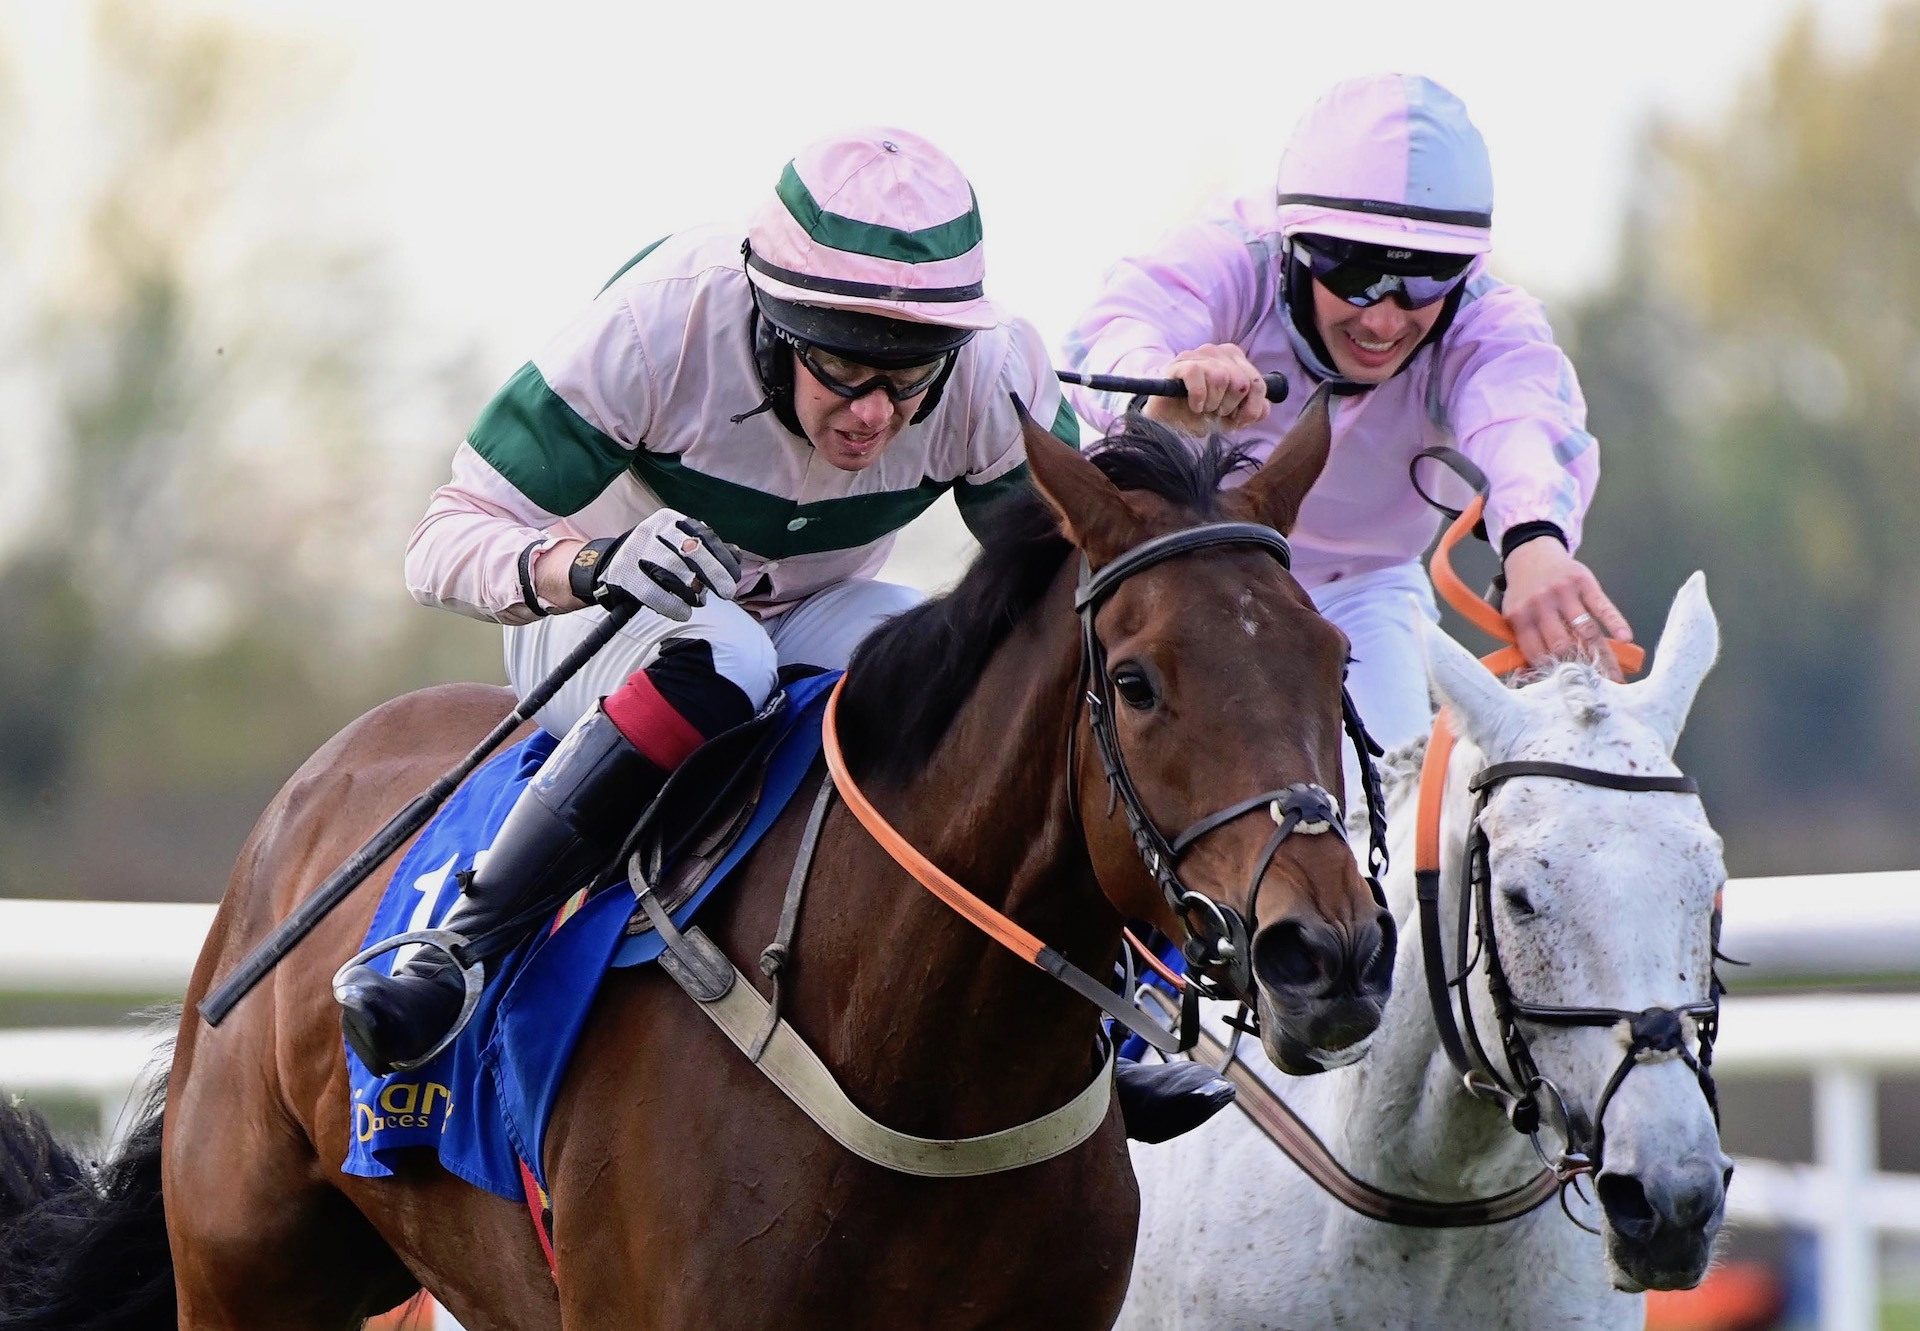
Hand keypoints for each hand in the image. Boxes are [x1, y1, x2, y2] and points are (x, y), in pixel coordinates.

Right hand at [570, 509, 740, 620]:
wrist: (612, 565)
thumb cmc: (657, 556)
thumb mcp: (679, 545)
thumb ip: (708, 550)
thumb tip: (736, 555)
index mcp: (669, 521)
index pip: (703, 536)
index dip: (722, 559)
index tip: (734, 578)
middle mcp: (651, 531)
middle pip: (689, 552)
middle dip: (713, 573)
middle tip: (727, 592)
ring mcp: (635, 551)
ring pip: (671, 572)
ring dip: (691, 592)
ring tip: (700, 601)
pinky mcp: (624, 574)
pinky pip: (652, 592)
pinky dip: (671, 605)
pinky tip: (683, 613)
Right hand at [1141, 344, 1271, 434]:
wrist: (1168, 421)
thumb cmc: (1201, 414)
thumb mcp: (1232, 416)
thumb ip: (1254, 410)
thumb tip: (1264, 408)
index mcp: (1235, 358)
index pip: (1258, 383)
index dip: (1250, 408)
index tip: (1237, 420)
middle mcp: (1218, 351)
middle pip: (1241, 383)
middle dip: (1230, 407)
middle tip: (1216, 413)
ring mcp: (1198, 354)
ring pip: (1220, 379)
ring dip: (1212, 404)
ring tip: (1203, 409)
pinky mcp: (1180, 363)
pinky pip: (1197, 377)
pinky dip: (1198, 398)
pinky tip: (1193, 406)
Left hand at [1502, 537, 1632, 678]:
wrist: (1531, 553)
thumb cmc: (1525, 592)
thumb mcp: (1515, 614)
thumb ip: (1526, 640)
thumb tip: (1541, 677)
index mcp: (1520, 617)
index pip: (1536, 653)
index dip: (1553, 673)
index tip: (1568, 690)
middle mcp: (1541, 605)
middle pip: (1563, 644)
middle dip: (1580, 669)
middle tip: (1596, 688)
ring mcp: (1563, 593)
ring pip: (1584, 630)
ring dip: (1601, 655)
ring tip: (1614, 676)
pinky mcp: (1583, 582)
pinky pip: (1602, 605)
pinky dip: (1615, 622)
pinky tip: (1626, 639)